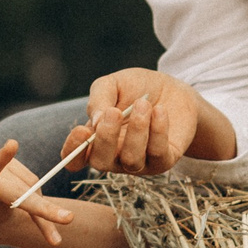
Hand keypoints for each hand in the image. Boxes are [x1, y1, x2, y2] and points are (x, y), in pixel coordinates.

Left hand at [0, 140, 75, 247]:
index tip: (13, 144)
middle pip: (20, 191)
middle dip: (43, 208)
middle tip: (68, 219)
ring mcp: (1, 169)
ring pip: (33, 191)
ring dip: (45, 215)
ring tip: (51, 237)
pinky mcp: (15, 168)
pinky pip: (38, 189)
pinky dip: (45, 210)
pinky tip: (43, 223)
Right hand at [79, 68, 202, 174]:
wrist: (174, 90)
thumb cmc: (138, 89)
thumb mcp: (113, 84)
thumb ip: (99, 99)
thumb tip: (95, 121)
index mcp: (95, 140)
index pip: (75, 158)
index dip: (73, 150)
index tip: (82, 130)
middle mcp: (113, 156)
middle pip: (100, 162)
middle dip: (106, 137)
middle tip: (115, 112)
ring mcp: (138, 163)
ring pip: (131, 160)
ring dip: (136, 130)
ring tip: (143, 104)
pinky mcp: (163, 161)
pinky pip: (157, 154)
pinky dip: (158, 130)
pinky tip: (160, 110)